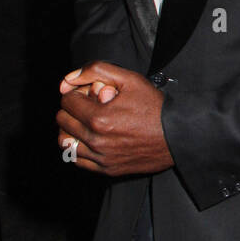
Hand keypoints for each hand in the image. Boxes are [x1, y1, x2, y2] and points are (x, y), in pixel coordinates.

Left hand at [56, 61, 172, 177]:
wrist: (177, 135)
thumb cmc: (155, 107)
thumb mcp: (130, 79)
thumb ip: (96, 71)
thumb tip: (68, 79)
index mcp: (99, 118)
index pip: (66, 102)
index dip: (76, 93)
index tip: (89, 93)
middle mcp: (97, 141)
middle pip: (62, 121)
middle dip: (72, 109)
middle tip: (88, 105)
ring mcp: (101, 157)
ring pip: (64, 143)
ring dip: (70, 129)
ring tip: (85, 122)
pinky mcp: (106, 169)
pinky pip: (76, 160)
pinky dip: (77, 148)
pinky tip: (89, 138)